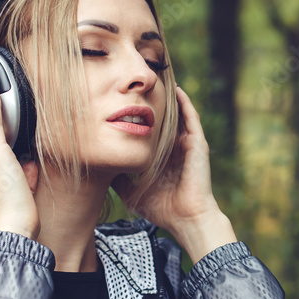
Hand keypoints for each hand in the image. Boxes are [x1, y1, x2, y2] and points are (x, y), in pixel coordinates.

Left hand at [113, 86, 235, 262]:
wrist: (186, 219)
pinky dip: (184, 103)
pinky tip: (175, 89)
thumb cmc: (162, 209)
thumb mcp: (131, 192)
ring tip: (156, 78)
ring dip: (167, 98)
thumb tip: (100, 169)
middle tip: (137, 86)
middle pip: (162, 119)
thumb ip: (119, 180)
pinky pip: (191, 117)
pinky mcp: (197, 143)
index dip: (138, 118)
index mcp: (161, 157)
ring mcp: (187, 144)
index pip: (149, 132)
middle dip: (151, 103)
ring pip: (176, 114)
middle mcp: (175, 148)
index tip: (122, 104)